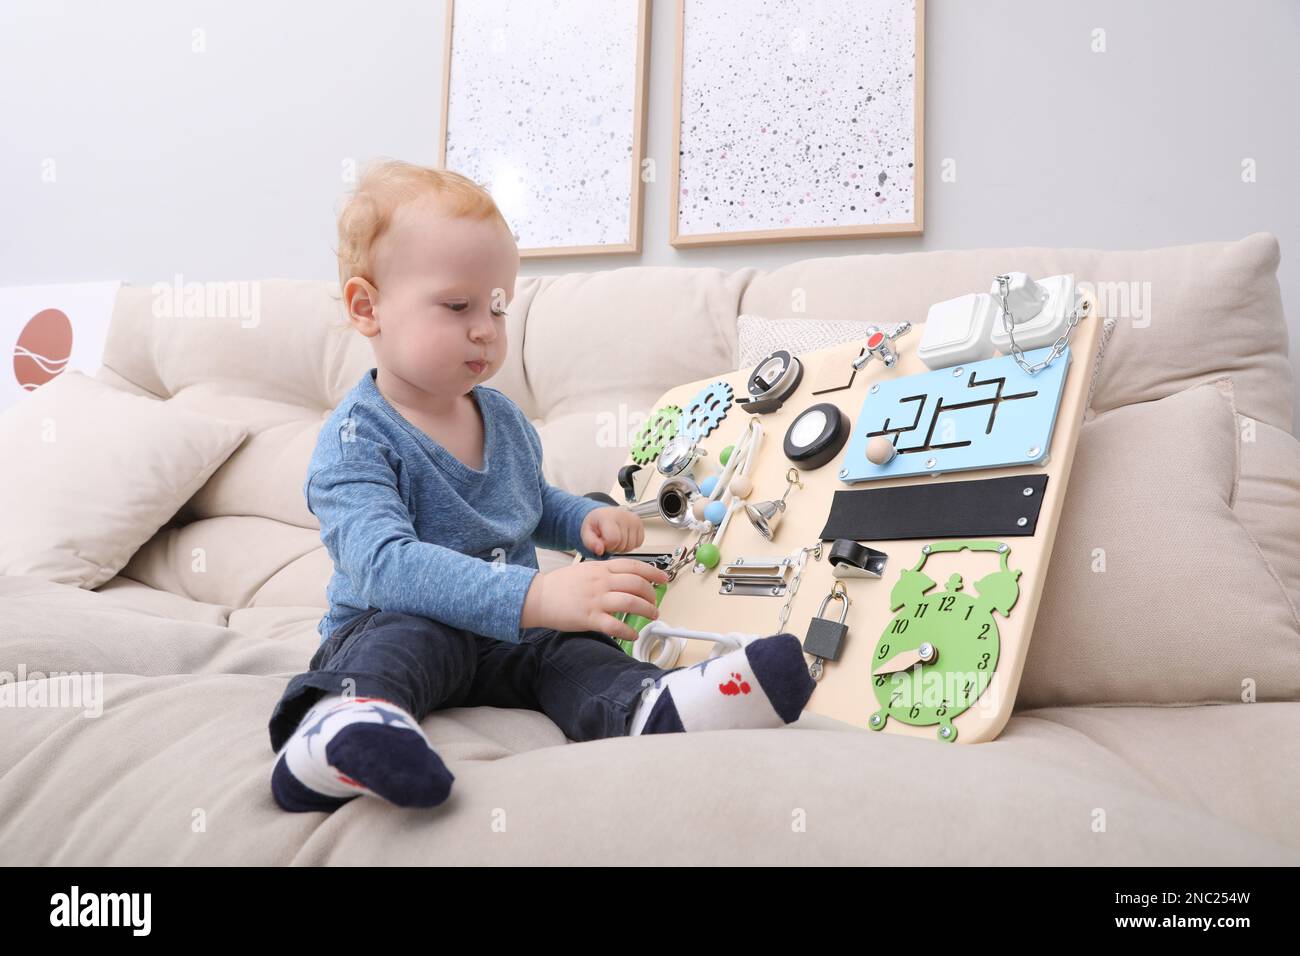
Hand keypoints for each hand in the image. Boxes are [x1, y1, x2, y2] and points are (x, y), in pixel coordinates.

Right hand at [520, 558, 669, 641]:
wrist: (538, 596)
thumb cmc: (559, 585)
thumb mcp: (585, 569)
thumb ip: (604, 571)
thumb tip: (624, 577)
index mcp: (601, 568)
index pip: (634, 566)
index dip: (653, 572)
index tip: (663, 579)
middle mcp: (601, 581)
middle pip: (637, 584)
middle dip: (651, 595)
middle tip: (655, 603)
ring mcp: (596, 599)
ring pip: (631, 603)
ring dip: (646, 610)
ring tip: (651, 616)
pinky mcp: (589, 618)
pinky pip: (616, 625)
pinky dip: (628, 631)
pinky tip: (633, 634)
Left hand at [580, 506, 644, 557]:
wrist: (603, 514)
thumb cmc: (596, 523)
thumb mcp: (586, 533)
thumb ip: (590, 543)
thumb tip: (599, 550)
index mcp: (609, 517)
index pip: (613, 540)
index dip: (606, 546)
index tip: (602, 541)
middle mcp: (624, 516)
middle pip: (623, 545)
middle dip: (614, 547)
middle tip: (608, 539)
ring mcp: (634, 520)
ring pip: (631, 547)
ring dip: (622, 547)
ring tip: (615, 538)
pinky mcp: (640, 524)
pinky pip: (638, 543)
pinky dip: (630, 544)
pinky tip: (623, 538)